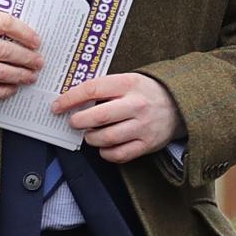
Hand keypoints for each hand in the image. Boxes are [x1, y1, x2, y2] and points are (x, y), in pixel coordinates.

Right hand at [0, 11, 41, 101]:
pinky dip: (4, 91)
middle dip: (27, 58)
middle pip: (4, 51)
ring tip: (31, 76)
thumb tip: (24, 36)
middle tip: (39, 62)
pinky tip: (13, 89)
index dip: (24, 32)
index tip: (36, 41)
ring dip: (20, 76)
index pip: (2, 22)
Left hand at [53, 72, 180, 164]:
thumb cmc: (145, 92)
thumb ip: (103, 88)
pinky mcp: (148, 144)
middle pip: (98, 116)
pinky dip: (106, 153)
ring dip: (91, 138)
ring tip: (90, 134)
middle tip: (74, 122)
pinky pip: (119, 154)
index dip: (70, 99)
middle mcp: (137, 105)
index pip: (92, 90)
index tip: (57, 106)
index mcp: (129, 84)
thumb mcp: (127, 80)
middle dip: (78, 121)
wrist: (178, 105)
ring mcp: (143, 126)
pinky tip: (104, 147)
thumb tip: (71, 100)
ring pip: (107, 138)